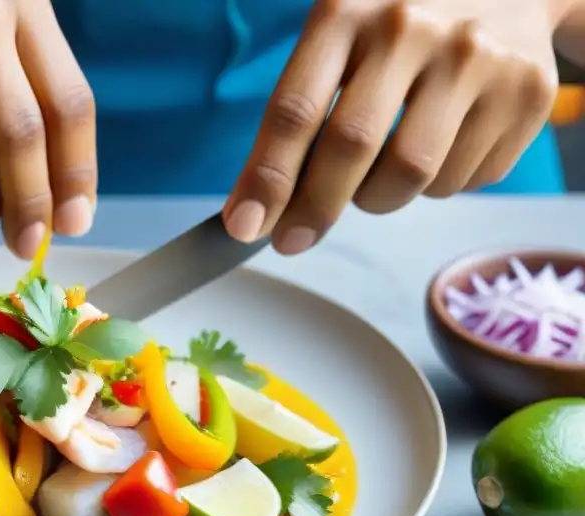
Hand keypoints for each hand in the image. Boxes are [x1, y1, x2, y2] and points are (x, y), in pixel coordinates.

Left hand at [223, 0, 562, 253]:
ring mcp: (477, 59)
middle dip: (314, 208)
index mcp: (347, 10)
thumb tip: (258, 208)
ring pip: (412, 177)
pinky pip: (465, 179)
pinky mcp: (526, 93)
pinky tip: (441, 144)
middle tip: (293, 239)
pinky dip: (439, 185)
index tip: (243, 227)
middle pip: (352, 149)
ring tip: (379, 170)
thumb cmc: (396, 24)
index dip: (267, 179)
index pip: (295, 111)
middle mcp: (413, 27)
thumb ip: (299, 111)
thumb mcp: (339, 34)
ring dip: (381, 197)